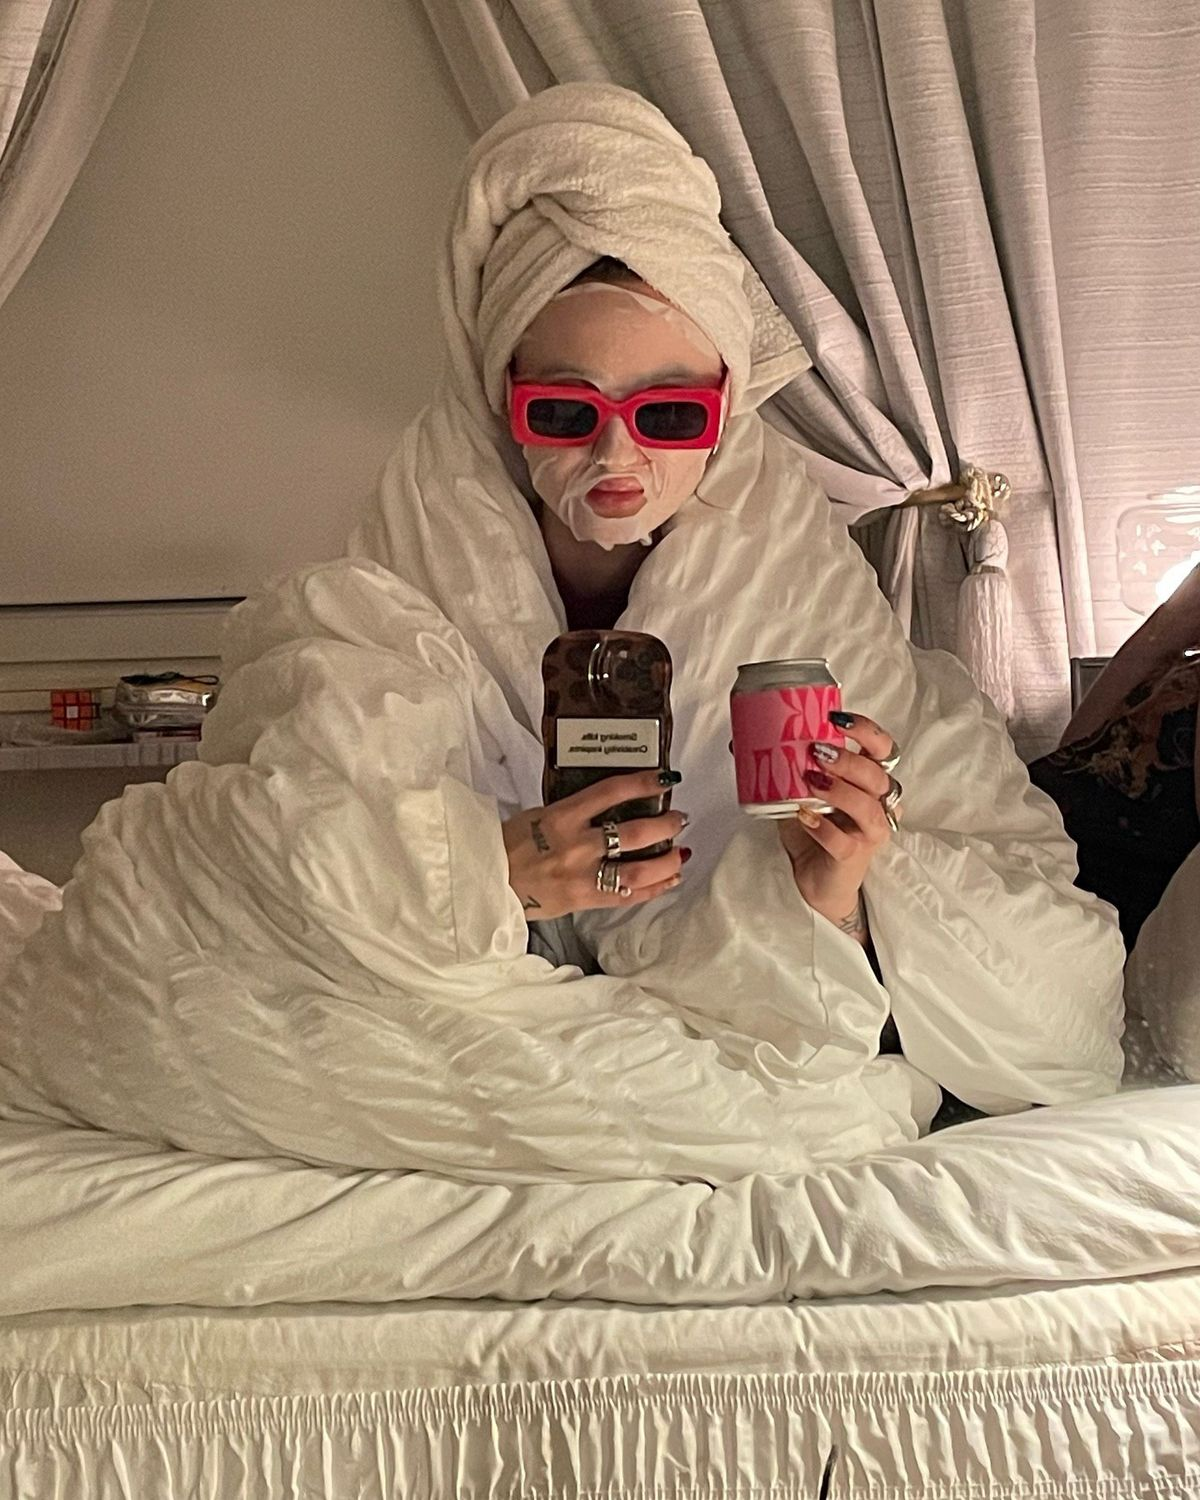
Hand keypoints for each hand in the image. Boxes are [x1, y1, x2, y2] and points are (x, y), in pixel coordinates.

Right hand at [502, 770, 688, 920]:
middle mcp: (576, 846)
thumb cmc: (512, 844)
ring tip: (680, 852)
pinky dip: (654, 888)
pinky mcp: (583, 900)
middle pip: (634, 833)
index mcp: (562, 817)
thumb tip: (613, 805)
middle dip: (665, 824)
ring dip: (666, 861)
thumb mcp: (541, 815)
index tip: (664, 779)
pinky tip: (669, 879)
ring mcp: (581, 876)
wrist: (489, 881)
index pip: (611, 792)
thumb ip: (576, 812)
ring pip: (638, 870)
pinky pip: (627, 896)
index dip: (643, 783)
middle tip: (678, 818)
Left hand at [778, 712, 898, 939]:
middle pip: (877, 775)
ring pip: (867, 807)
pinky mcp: (854, 856)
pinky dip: (822, 827)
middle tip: (817, 752)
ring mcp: (869, 832)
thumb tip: (739, 741)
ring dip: (838, 790)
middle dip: (847, 760)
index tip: (837, 720)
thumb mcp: (798, 792)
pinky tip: (804, 816)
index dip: (867, 730)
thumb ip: (784, 768)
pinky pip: (843, 841)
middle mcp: (878, 804)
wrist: (814, 877)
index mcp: (870, 781)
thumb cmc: (813, 830)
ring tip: (810, 780)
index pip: (883, 748)